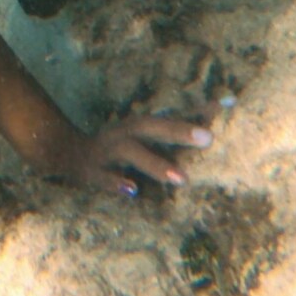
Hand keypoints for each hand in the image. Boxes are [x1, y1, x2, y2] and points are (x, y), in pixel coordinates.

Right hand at [43, 113, 212, 198]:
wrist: (65, 153)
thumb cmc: (118, 148)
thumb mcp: (144, 140)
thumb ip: (174, 136)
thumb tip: (214, 126)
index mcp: (141, 125)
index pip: (174, 114)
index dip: (199, 110)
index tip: (230, 104)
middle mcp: (126, 132)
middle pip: (153, 127)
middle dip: (179, 130)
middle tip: (209, 138)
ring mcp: (108, 151)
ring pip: (132, 153)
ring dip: (156, 164)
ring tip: (182, 179)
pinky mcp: (92, 171)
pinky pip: (104, 177)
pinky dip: (117, 183)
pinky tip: (132, 191)